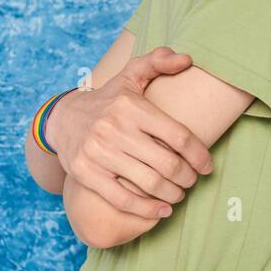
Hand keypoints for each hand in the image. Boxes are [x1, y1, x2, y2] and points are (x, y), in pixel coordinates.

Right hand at [45, 47, 213, 218]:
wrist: (63, 118)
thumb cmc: (109, 98)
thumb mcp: (131, 75)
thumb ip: (158, 61)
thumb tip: (187, 60)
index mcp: (132, 106)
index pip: (178, 136)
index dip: (199, 156)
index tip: (207, 167)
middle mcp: (115, 128)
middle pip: (167, 164)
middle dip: (187, 178)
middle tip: (192, 181)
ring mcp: (99, 152)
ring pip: (149, 183)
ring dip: (172, 194)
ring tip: (178, 193)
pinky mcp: (86, 173)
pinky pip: (123, 199)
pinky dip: (147, 210)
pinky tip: (163, 211)